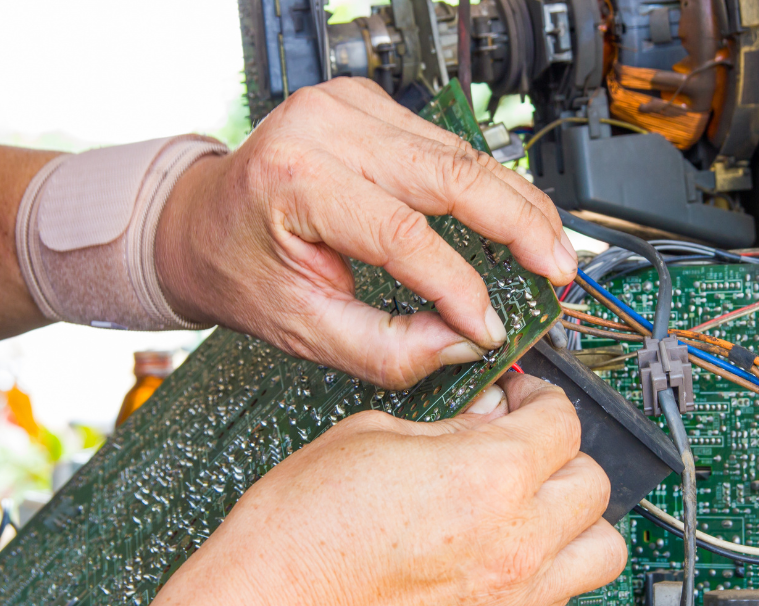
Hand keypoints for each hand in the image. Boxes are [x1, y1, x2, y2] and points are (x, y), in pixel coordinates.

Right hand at [52, 374, 624, 605]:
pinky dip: (551, 566)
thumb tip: (491, 416)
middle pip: (593, 481)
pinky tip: (506, 551)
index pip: (562, 420)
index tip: (523, 401)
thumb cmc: (300, 530)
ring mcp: (513, 595)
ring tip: (538, 507)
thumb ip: (450, 423)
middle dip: (562, 453)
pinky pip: (561, 593)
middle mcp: (517, 540)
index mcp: (489, 476)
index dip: (541, 399)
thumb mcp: (371, 436)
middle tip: (526, 447)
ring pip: (602, 547)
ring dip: (578, 519)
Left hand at [156, 78, 577, 388]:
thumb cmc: (238, 267)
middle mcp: (324, 126)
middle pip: (452, 173)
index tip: (495, 328)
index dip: (461, 286)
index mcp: (295, 178)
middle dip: (520, 228)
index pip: (402, 233)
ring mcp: (350, 106)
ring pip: (463, 154)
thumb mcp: (299, 327)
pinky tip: (515, 221)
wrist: (200, 221)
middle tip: (559, 274)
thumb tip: (463, 343)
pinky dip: (489, 187)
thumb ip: (384, 346)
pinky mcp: (372, 106)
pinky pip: (449, 146)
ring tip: (552, 253)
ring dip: (516, 206)